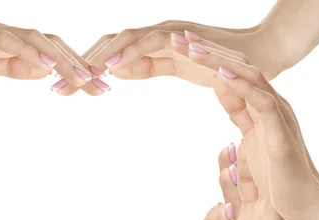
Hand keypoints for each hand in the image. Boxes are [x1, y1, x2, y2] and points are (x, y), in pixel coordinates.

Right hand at [0, 23, 95, 88]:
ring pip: (37, 42)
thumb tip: (41, 71)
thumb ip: (14, 66)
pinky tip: (47, 67)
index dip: (75, 69)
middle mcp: (7, 34)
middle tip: (104, 88)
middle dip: (80, 66)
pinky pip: (8, 43)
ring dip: (62, 61)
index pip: (51, 54)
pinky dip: (28, 53)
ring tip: (85, 79)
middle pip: (52, 46)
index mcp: (12, 45)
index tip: (97, 88)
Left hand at [57, 20, 278, 95]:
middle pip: (109, 46)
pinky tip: (111, 67)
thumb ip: (147, 66)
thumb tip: (119, 71)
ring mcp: (169, 32)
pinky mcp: (184, 36)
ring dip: (98, 59)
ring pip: (124, 41)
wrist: (263, 55)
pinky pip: (152, 43)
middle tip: (55, 88)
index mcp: (149, 45)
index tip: (62, 89)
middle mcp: (155, 34)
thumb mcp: (175, 67)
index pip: (110, 55)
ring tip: (75, 78)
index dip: (85, 70)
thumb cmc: (222, 66)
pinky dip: (130, 52)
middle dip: (80, 66)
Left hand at [183, 40, 318, 219]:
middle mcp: (272, 108)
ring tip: (194, 48)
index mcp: (261, 111)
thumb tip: (226, 112)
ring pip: (250, 79)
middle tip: (181, 39)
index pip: (233, 78)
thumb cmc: (276, 184)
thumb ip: (240, 123)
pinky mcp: (281, 134)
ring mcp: (278, 118)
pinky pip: (262, 103)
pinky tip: (222, 76)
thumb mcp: (250, 148)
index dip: (208, 62)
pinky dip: (243, 87)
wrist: (304, 208)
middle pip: (239, 70)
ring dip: (220, 62)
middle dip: (210, 54)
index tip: (181, 49)